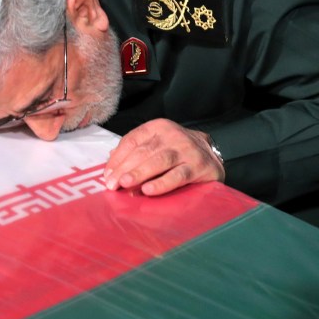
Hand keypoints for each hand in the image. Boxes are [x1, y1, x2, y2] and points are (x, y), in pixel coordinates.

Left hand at [103, 119, 224, 195]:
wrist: (211, 155)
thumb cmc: (176, 152)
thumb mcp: (156, 144)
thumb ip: (134, 151)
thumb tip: (110, 162)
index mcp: (158, 127)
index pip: (132, 140)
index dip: (117, 158)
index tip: (106, 175)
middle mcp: (173, 135)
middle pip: (144, 151)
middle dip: (124, 168)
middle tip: (112, 184)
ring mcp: (187, 150)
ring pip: (159, 161)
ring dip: (140, 173)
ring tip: (125, 184)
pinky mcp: (199, 166)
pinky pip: (178, 176)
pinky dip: (162, 183)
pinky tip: (149, 190)